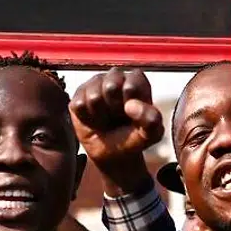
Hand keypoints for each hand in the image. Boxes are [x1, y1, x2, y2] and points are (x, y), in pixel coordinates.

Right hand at [69, 69, 162, 188]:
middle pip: (111, 86)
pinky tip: (93, 120)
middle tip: (117, 116)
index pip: (132, 84)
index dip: (131, 102)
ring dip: (100, 114)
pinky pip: (79, 105)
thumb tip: (130, 105)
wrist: (112, 154)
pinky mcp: (78, 95)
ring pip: (94, 96)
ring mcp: (95, 84)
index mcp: (137, 80)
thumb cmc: (134, 138)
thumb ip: (151, 118)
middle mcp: (115, 77)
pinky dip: (87, 118)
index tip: (132, 113)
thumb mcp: (151, 133)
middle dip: (114, 107)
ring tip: (106, 119)